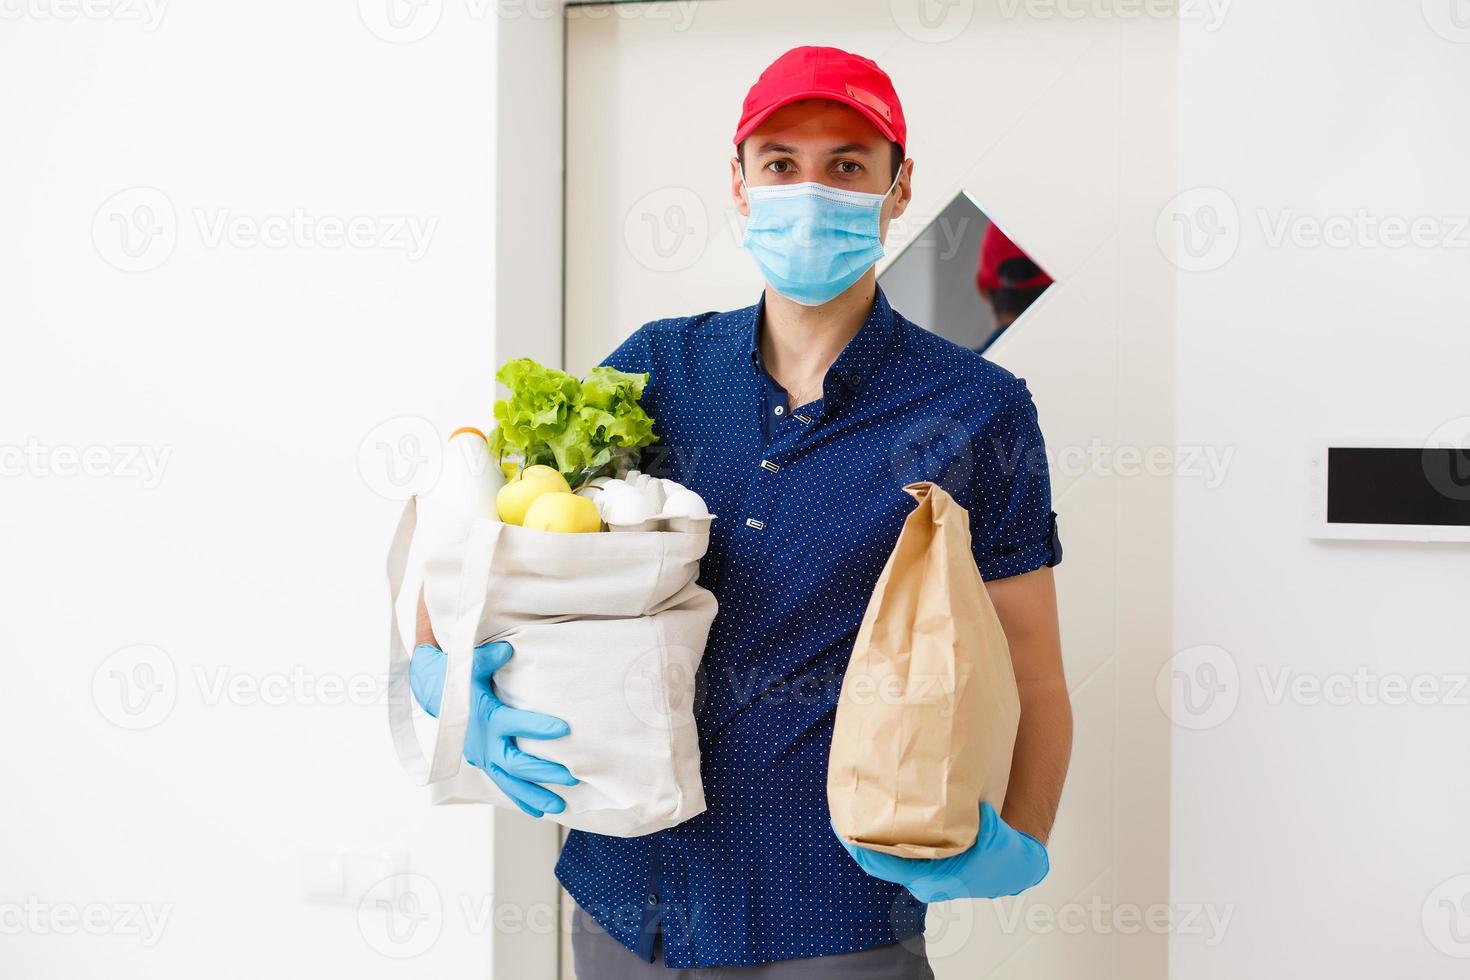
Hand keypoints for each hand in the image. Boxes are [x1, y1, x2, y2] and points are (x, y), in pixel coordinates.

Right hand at [410, 641, 577, 818]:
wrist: (435, 697)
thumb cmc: (459, 678)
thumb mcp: (470, 665)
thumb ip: (488, 658)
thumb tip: (508, 648)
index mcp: (484, 717)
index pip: (514, 724)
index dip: (538, 727)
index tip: (564, 729)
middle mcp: (483, 742)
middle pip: (514, 763)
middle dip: (543, 772)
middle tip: (571, 775)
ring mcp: (483, 757)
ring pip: (509, 782)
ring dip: (534, 794)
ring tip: (560, 805)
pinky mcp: (484, 764)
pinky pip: (503, 786)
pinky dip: (520, 799)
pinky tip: (541, 811)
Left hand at [835, 802, 1048, 901]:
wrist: (1014, 866)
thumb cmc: (1003, 854)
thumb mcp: (995, 836)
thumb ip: (982, 821)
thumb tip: (977, 807)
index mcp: (932, 877)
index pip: (883, 863)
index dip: (859, 846)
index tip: (841, 826)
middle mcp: (923, 881)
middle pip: (878, 862)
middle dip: (859, 840)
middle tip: (840, 813)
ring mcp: (923, 877)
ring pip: (886, 860)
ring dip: (870, 841)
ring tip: (851, 816)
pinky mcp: (926, 868)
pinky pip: (896, 856)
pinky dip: (883, 842)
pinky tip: (875, 824)